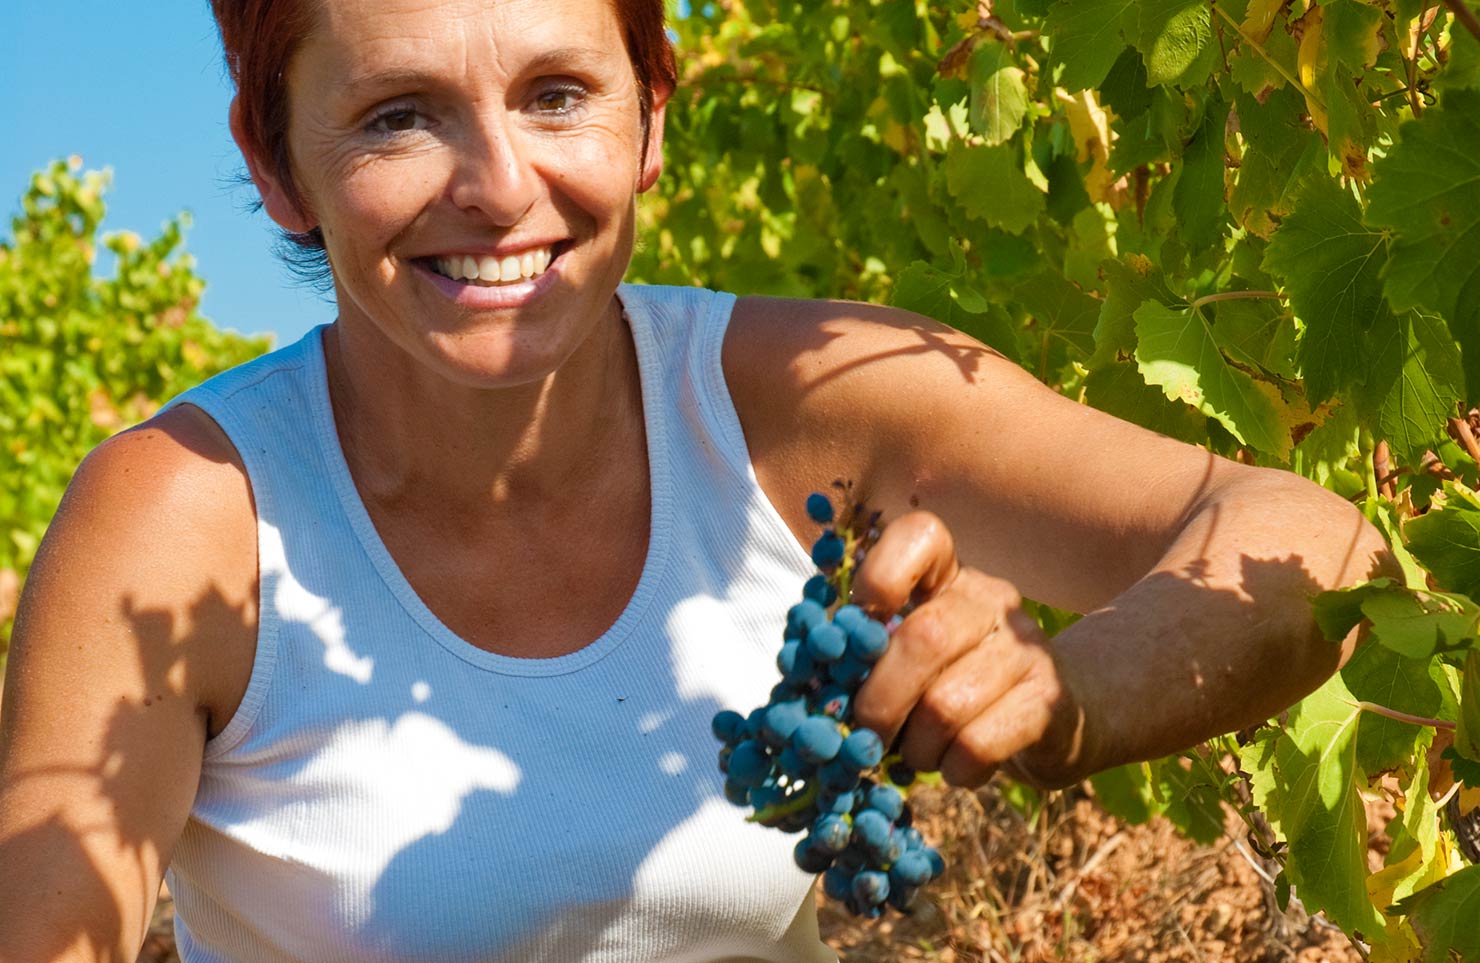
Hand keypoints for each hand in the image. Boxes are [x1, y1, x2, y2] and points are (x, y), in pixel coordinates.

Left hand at [849, 511, 1090, 789]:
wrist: (1059, 718)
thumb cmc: (960, 684)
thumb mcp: (918, 656)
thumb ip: (872, 654)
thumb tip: (814, 687)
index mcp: (949, 577)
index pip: (921, 536)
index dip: (882, 572)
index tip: (862, 618)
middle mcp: (991, 600)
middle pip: (922, 639)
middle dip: (877, 701)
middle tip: (862, 737)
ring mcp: (1026, 649)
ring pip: (945, 705)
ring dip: (914, 747)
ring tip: (916, 755)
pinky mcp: (1049, 703)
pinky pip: (977, 744)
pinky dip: (952, 770)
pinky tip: (956, 766)